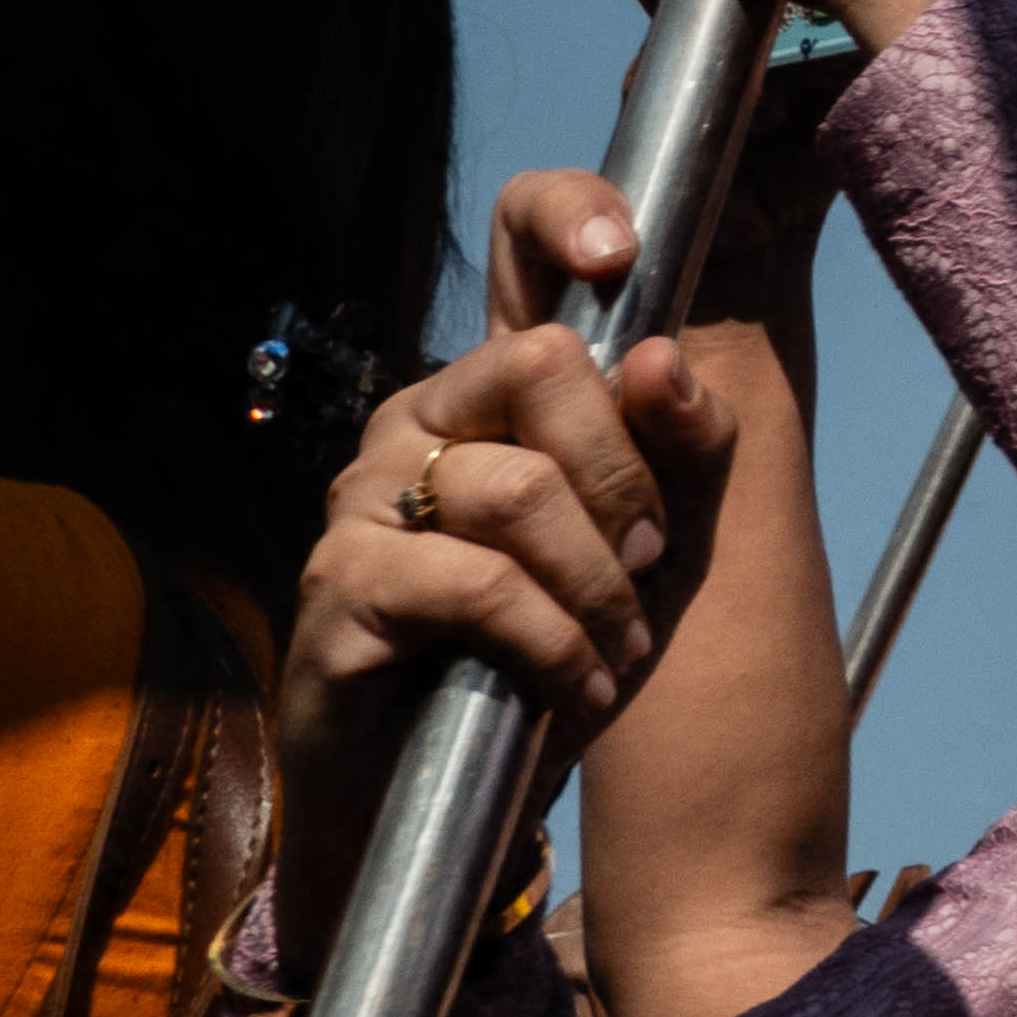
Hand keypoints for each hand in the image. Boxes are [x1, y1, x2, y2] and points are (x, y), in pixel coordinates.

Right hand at [269, 199, 724, 919]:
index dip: (566, 217)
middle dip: (624, 469)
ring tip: (617, 642)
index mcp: (489, 390)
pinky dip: (554, 637)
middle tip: (647, 557)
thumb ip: (676, 444)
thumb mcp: (645, 540)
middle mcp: (417, 421)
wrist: (445, 799)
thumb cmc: (548, 652)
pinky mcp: (341, 588)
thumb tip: (666, 361)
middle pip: (540, 364)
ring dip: (599, 581)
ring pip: (519, 488)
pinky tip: (577, 682)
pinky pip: (481, 583)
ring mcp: (364, 500)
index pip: (514, 244)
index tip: (623, 251)